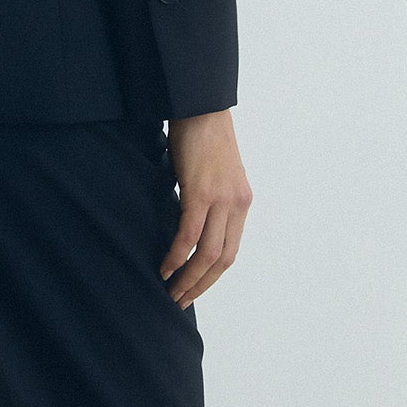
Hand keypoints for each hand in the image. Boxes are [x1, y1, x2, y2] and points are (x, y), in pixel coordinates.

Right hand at [160, 109, 252, 307]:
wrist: (201, 106)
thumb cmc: (201, 137)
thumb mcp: (212, 175)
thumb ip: (207, 201)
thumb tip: (187, 225)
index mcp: (241, 202)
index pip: (230, 251)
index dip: (211, 275)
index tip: (193, 289)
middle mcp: (237, 204)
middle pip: (222, 259)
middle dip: (200, 285)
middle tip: (180, 301)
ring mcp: (221, 198)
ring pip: (207, 252)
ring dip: (188, 277)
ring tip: (171, 292)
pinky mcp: (202, 191)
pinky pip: (189, 233)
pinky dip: (177, 255)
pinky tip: (165, 268)